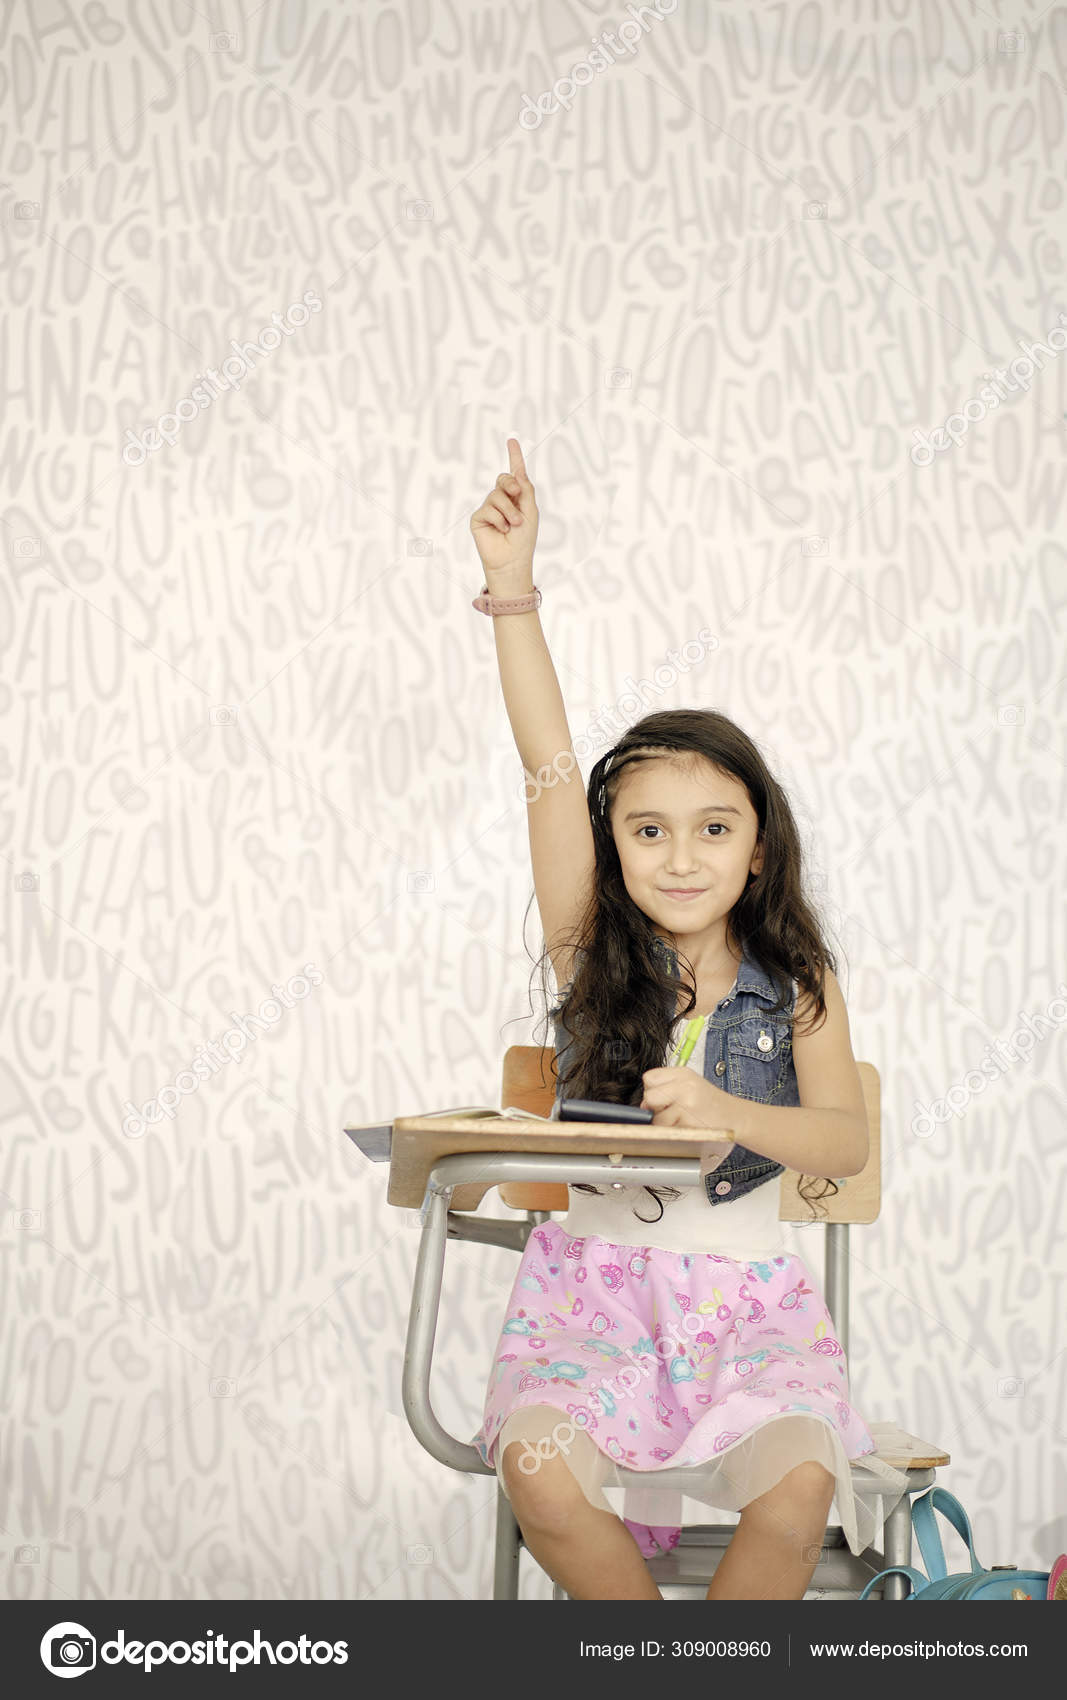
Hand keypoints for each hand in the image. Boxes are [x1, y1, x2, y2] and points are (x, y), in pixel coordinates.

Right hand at [470, 437, 539, 576]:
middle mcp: (502, 500)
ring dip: (509, 510)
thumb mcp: (531, 511)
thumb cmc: (524, 540)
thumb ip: (526, 490)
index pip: (514, 474)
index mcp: (517, 498)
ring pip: (496, 495)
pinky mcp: (479, 518)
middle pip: (503, 479)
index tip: (512, 440)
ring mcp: (489, 508)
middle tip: (517, 494)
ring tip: (514, 525)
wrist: (512, 561)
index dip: (514, 456)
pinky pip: (488, 509)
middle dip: (510, 483)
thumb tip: (519, 471)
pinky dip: (499, 520)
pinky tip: (502, 530)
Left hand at [640, 1067, 738, 1132]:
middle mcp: (685, 1086)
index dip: (652, 1090)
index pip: (649, 1078)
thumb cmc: (710, 1102)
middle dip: (655, 1108)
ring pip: (657, 1119)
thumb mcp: (689, 1084)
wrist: (735, 1116)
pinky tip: (687, 1126)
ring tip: (682, 1120)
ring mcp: (687, 1105)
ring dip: (665, 1124)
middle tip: (670, 1111)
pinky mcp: (689, 1123)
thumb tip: (643, 1105)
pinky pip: (668, 1131)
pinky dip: (674, 1132)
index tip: (662, 1097)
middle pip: (650, 1098)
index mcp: (683, 1074)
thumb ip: (665, 1089)